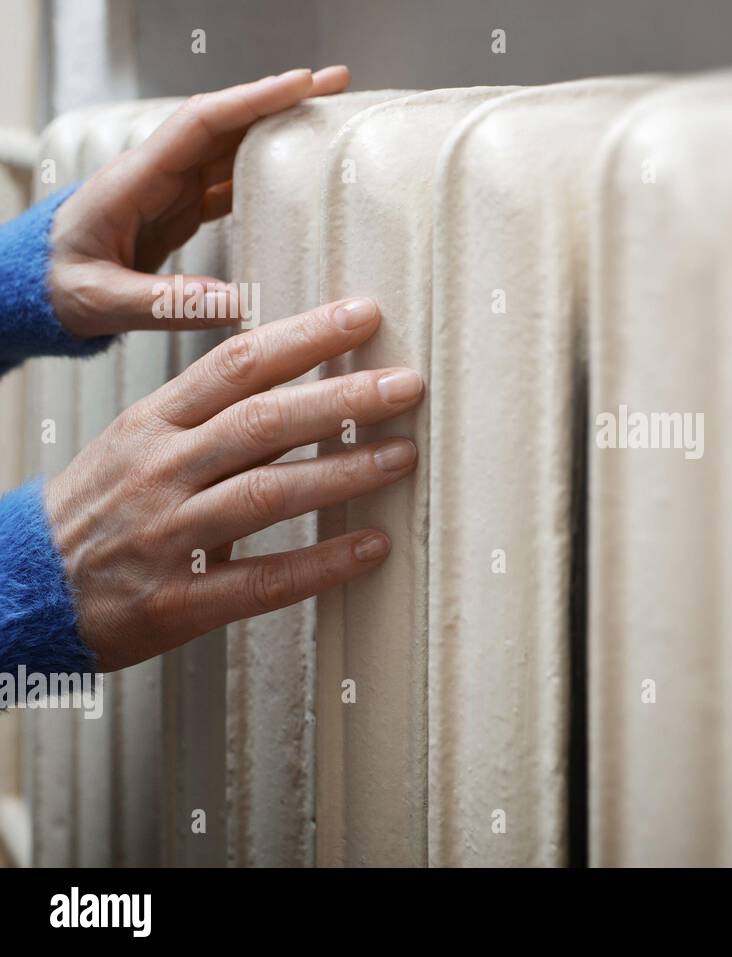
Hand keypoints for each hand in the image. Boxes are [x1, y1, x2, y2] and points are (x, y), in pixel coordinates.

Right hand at [43, 298, 422, 671]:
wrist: (22, 589)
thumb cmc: (98, 509)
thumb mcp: (139, 443)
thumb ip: (212, 415)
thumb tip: (303, 382)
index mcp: (154, 424)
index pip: (238, 366)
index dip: (305, 337)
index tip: (364, 315)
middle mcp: (162, 471)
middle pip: (263, 421)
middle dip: (342, 398)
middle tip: (407, 383)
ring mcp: (169, 537)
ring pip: (268, 494)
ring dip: (344, 473)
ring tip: (404, 456)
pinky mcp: (178, 601)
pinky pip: (263, 579)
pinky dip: (323, 563)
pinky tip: (373, 546)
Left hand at [47, 66, 349, 337]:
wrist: (35, 287)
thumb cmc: (58, 286)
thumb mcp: (102, 300)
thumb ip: (164, 302)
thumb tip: (235, 304)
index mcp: (135, 179)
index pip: (201, 123)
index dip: (253, 102)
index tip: (300, 86)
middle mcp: (158, 173)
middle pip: (228, 123)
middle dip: (281, 100)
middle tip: (335, 87)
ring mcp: (172, 187)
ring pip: (234, 146)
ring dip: (281, 129)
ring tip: (330, 120)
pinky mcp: (182, 207)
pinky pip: (232, 179)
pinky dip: (269, 168)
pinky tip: (301, 171)